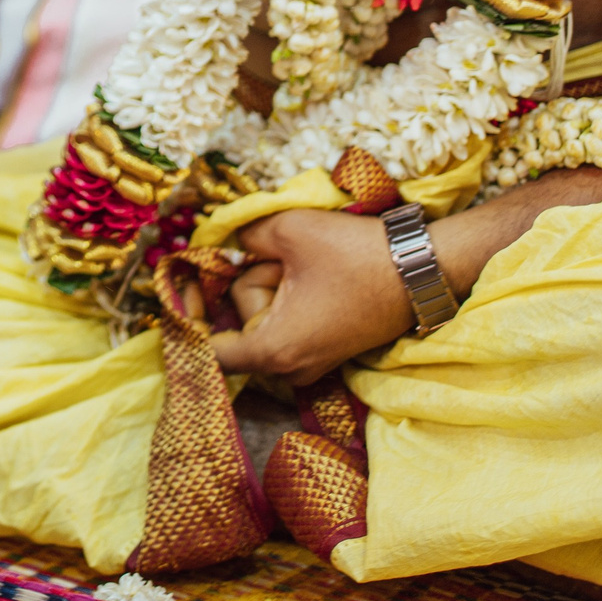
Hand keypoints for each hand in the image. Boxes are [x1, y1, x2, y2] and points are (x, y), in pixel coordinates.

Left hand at [207, 209, 415, 387]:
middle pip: (240, 320)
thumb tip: (221, 245)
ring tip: (311, 268)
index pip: (206, 348)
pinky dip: (290, 297)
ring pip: (264, 318)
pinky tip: (317, 278)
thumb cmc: (354, 254)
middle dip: (255, 280)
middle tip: (290, 259)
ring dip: (274, 286)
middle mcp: (288, 370)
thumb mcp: (286, 230)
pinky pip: (286, 323)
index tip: (180, 285)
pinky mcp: (325, 353)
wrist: (421, 271)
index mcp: (272, 350)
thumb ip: (240, 238)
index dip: (188, 314)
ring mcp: (309, 366)